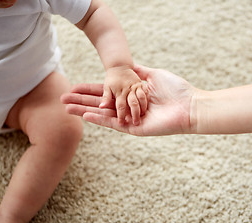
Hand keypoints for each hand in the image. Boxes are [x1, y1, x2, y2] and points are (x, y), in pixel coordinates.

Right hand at [61, 65, 196, 135]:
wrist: (189, 105)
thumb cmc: (175, 89)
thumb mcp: (152, 74)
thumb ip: (137, 72)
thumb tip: (126, 65)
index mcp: (130, 95)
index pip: (105, 93)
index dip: (89, 90)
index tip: (73, 87)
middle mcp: (127, 107)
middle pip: (99, 104)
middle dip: (81, 102)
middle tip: (62, 100)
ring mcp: (130, 119)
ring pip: (102, 115)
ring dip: (84, 111)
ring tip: (66, 109)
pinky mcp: (134, 128)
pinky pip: (114, 123)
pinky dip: (99, 120)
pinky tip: (85, 115)